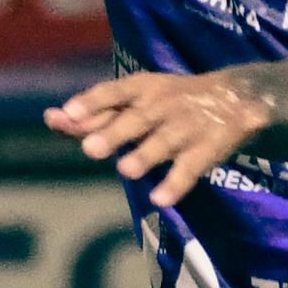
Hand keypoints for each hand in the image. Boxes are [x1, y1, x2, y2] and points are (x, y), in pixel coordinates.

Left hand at [50, 69, 265, 207]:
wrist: (235, 96)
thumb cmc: (171, 100)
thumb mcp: (137, 98)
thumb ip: (97, 113)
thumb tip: (53, 119)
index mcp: (143, 88)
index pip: (114, 91)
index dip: (91, 102)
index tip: (66, 114)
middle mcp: (163, 104)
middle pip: (137, 119)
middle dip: (114, 133)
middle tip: (89, 149)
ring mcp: (185, 126)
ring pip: (163, 142)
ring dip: (144, 155)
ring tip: (125, 170)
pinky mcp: (206, 149)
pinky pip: (190, 168)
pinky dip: (176, 184)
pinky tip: (159, 199)